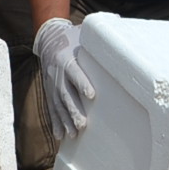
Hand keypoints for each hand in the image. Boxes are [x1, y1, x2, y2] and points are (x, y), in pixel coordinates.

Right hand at [33, 17, 95, 142]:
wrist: (49, 37)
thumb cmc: (73, 37)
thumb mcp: (84, 34)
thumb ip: (98, 39)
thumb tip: (119, 34)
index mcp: (67, 58)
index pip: (74, 72)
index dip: (82, 83)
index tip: (91, 95)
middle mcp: (57, 73)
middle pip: (65, 93)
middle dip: (73, 110)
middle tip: (82, 124)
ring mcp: (51, 83)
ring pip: (57, 104)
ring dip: (65, 120)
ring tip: (73, 134)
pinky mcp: (49, 90)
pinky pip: (51, 108)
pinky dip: (55, 123)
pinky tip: (59, 135)